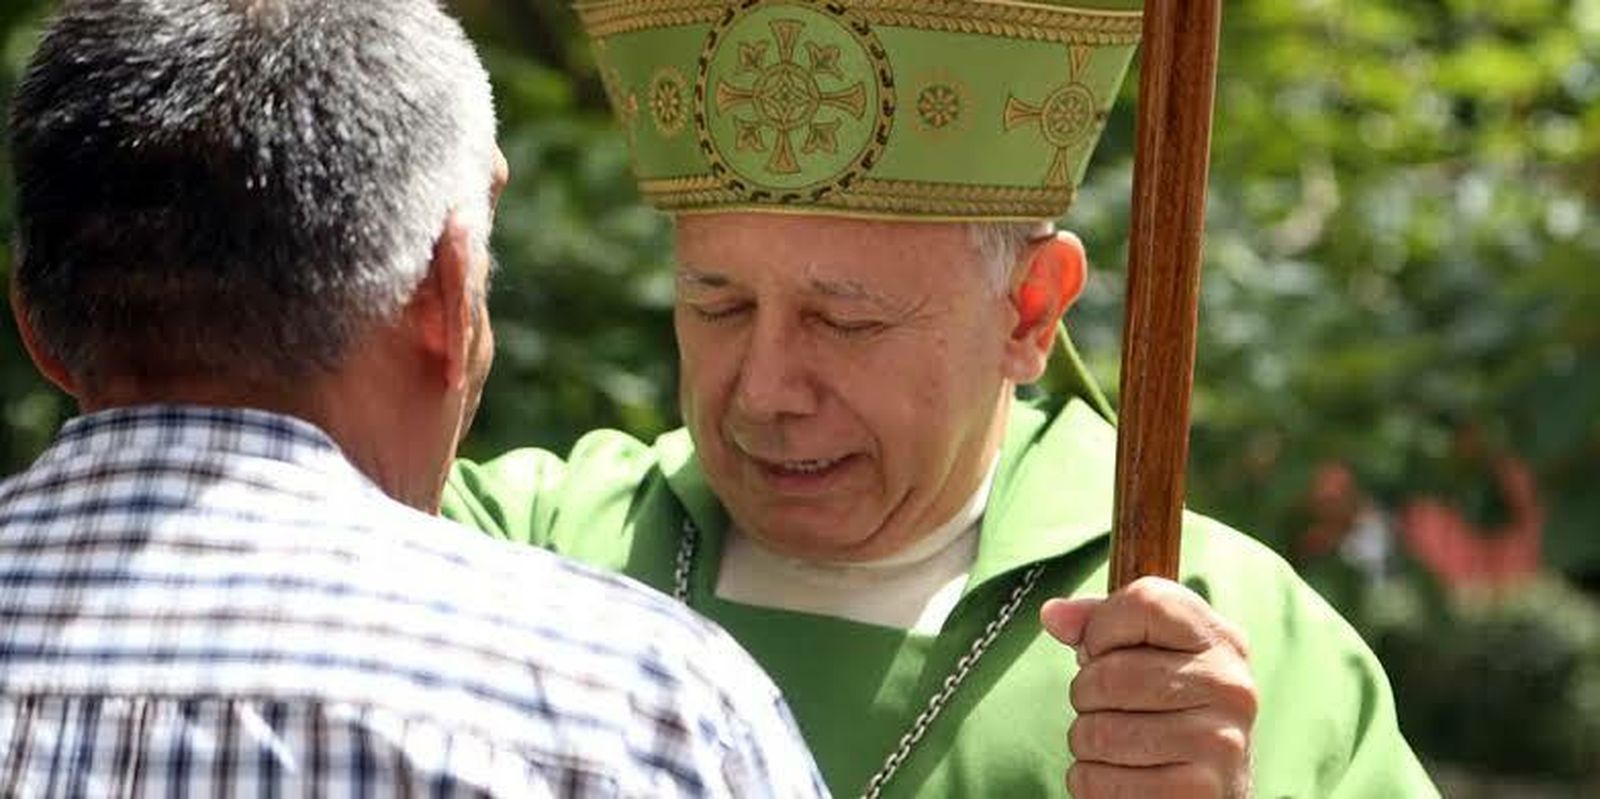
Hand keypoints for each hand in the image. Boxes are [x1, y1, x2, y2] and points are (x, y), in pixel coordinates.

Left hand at [1040, 577, 1255, 797]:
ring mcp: (1218, 743)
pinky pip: (1099, 783)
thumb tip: (1053, 614)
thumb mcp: (1150, 655)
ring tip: (1116, 744)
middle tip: (1106, 708)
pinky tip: (1122, 777)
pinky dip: (1091, 783)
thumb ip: (1101, 624)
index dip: (1101, 628)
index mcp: (1219, 640)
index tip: (1103, 651)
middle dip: (1086, 694)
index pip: (1144, 603)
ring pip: (1098, 733)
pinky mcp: (1196, 794)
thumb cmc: (1170, 710)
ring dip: (1086, 742)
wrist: (1213, 787)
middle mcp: (1229, 687)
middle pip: (1109, 675)